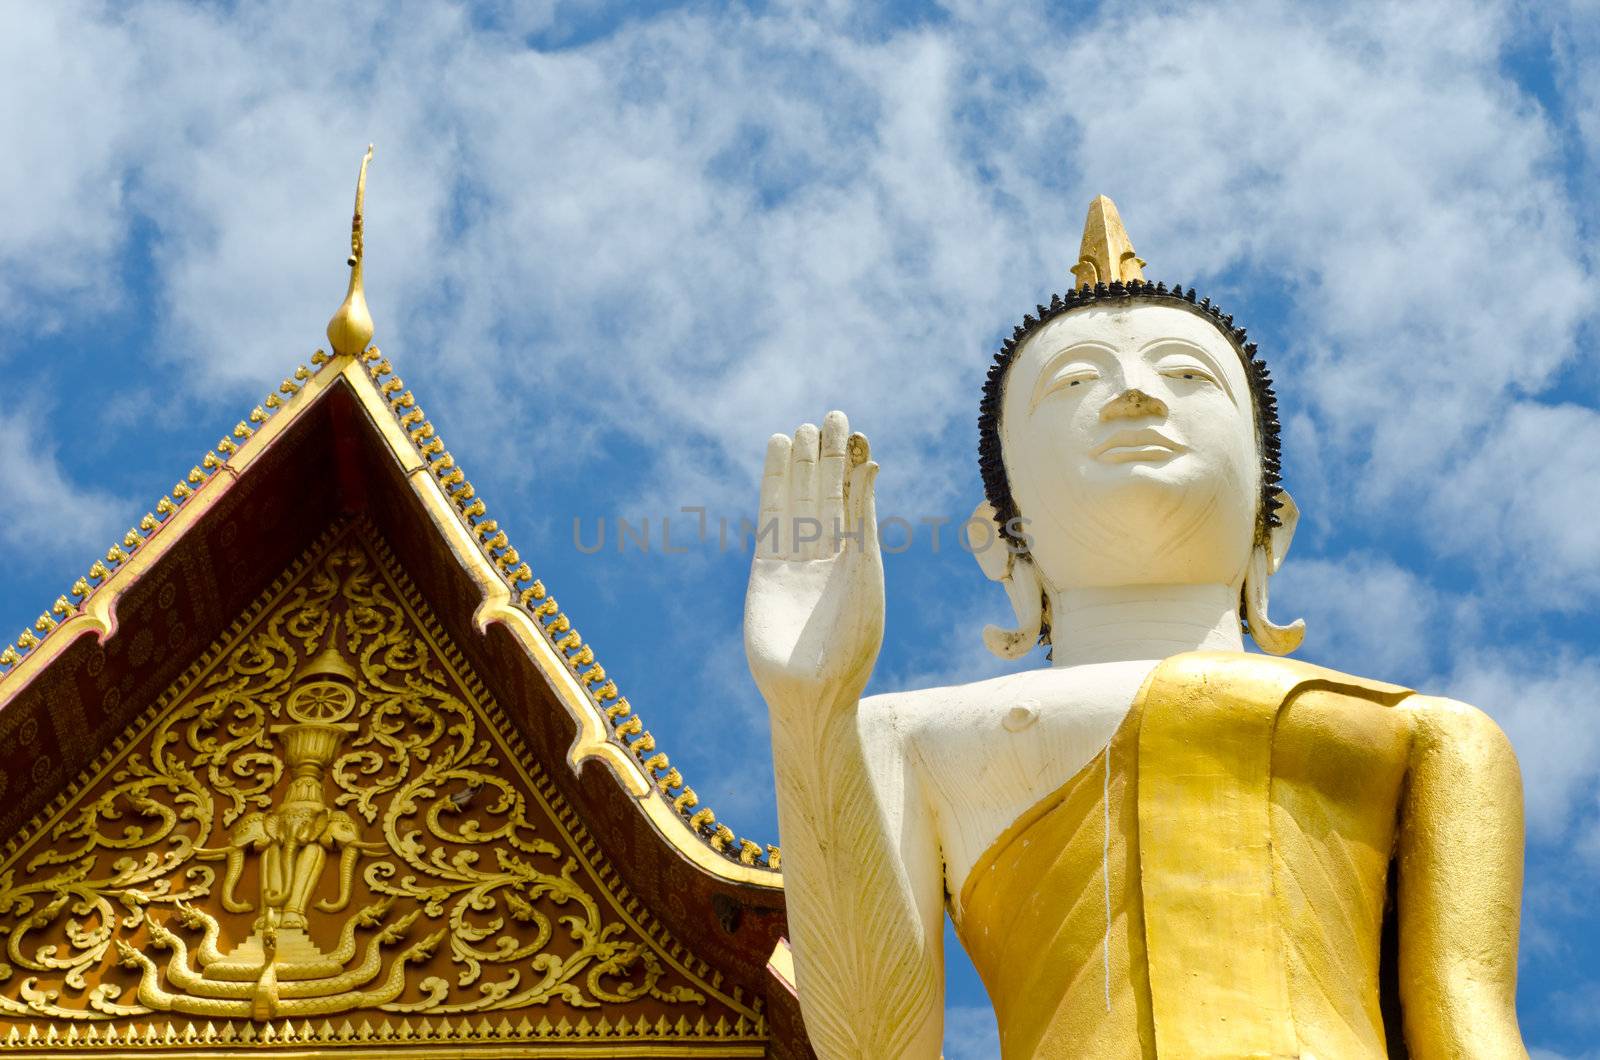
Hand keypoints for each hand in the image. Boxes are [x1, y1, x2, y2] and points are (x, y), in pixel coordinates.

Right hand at [744, 411, 882, 710]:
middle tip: (831, 415)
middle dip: (828, 457)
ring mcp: (796, 559)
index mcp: (859, 558)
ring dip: (800, 466)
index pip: (856, 500)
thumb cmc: (850, 644)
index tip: (856, 432)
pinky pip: (770, 517)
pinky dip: (774, 485)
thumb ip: (862, 521)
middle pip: (826, 493)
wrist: (810, 690)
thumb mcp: (863, 575)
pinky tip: (778, 455)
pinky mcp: (766, 567)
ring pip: (798, 500)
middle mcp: (828, 554)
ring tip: (801, 429)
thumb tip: (869, 468)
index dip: (854, 466)